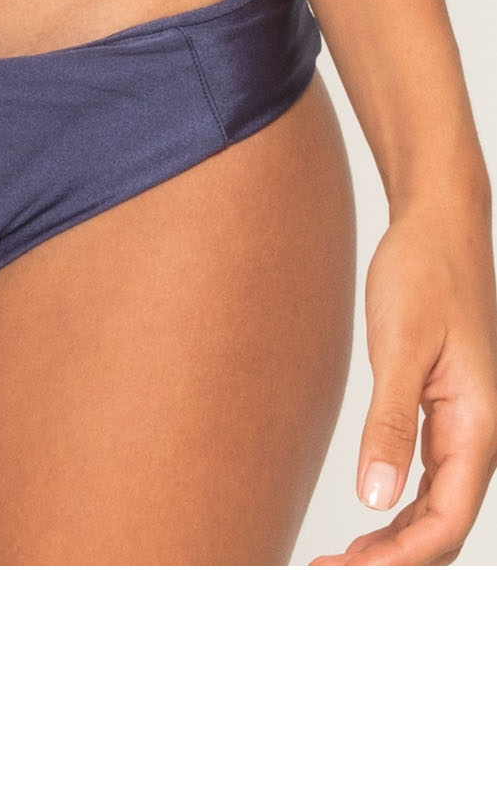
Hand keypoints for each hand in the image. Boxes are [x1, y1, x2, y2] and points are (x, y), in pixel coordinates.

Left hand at [311, 196, 496, 564]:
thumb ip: (389, 425)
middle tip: (329, 578)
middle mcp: (477, 433)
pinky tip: (364, 525)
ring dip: (393, 544)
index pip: (447, 521)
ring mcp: (463, 426)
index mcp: (477, 424)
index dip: (399, 561)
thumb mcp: (399, 348)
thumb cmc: (424, 275)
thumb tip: (377, 499)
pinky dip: (396, 513)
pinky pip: (428, 482)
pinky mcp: (443, 414)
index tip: (348, 578)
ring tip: (338, 564)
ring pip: (436, 510)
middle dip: (392, 563)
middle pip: (443, 527)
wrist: (437, 227)